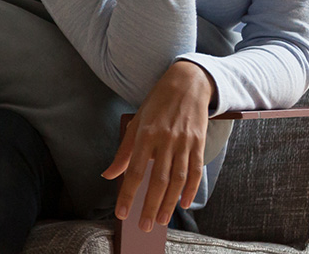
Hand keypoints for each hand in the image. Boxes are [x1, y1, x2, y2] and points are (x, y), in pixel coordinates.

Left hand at [102, 61, 214, 230]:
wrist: (186, 83)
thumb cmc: (157, 104)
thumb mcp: (136, 122)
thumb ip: (124, 151)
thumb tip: (109, 174)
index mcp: (145, 133)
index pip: (134, 170)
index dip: (128, 193)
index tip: (122, 212)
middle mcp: (165, 139)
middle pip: (157, 180)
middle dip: (149, 205)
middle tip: (143, 226)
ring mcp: (184, 142)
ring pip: (177, 180)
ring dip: (169, 203)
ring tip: (160, 220)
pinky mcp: (199, 143)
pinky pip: (195, 171)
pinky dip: (191, 190)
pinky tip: (184, 202)